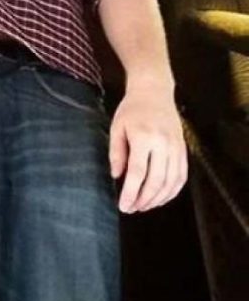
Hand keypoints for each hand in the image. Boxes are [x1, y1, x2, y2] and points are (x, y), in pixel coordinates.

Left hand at [109, 86, 187, 212]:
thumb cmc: (132, 109)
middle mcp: (163, 144)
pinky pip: (181, 176)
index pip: (138, 173)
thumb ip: (116, 153)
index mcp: (144, 137)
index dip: (131, 193)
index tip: (124, 205)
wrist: (154, 92)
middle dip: (143, 200)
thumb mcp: (117, 128)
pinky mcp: (183, 149)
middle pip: (156, 181)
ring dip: (158, 199)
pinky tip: (161, 197)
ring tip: (144, 206)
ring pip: (171, 182)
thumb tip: (116, 176)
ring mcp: (176, 147)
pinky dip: (172, 191)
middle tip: (132, 209)